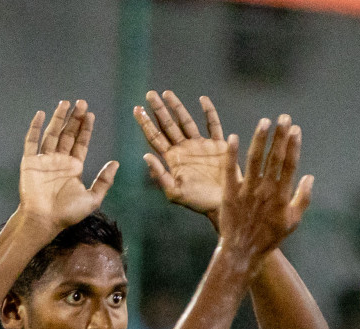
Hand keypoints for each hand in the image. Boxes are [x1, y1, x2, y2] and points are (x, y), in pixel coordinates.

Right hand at [19, 100, 118, 232]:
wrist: (44, 221)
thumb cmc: (68, 213)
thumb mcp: (92, 198)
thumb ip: (104, 181)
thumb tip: (116, 162)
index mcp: (74, 167)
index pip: (81, 143)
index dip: (86, 128)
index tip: (91, 114)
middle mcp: (59, 160)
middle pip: (68, 134)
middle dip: (75, 119)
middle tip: (81, 103)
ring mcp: (44, 160)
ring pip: (52, 134)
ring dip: (58, 118)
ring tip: (65, 103)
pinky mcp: (30, 162)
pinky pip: (31, 142)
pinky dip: (35, 128)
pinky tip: (41, 115)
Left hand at [134, 90, 236, 219]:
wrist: (223, 205)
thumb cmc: (198, 202)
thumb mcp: (175, 192)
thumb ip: (160, 175)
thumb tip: (146, 156)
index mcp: (173, 159)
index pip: (155, 137)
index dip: (145, 123)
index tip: (137, 108)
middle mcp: (184, 149)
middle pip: (168, 125)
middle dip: (158, 110)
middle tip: (150, 94)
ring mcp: (201, 146)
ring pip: (186, 121)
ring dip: (177, 107)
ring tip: (167, 93)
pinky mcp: (218, 146)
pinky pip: (213, 126)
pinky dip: (209, 112)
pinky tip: (202, 100)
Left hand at [216, 115, 313, 271]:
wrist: (244, 251)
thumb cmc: (270, 237)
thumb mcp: (293, 222)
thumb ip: (303, 199)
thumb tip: (309, 177)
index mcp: (282, 196)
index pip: (289, 165)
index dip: (293, 145)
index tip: (295, 129)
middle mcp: (265, 190)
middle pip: (274, 158)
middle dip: (280, 136)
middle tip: (284, 117)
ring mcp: (247, 191)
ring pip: (254, 159)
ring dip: (259, 139)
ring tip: (264, 122)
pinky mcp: (230, 193)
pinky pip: (230, 170)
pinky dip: (232, 154)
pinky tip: (234, 137)